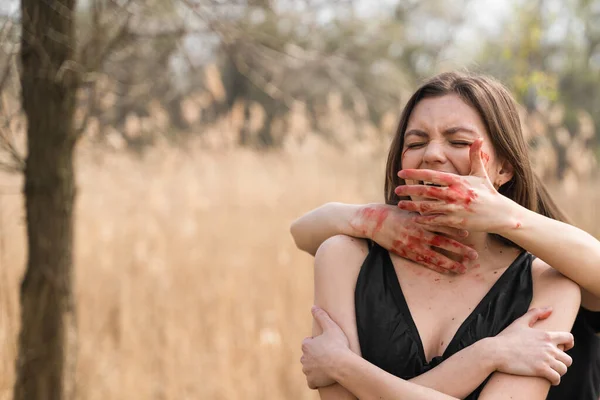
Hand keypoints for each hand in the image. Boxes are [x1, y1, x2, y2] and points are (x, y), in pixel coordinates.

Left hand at [301, 306, 349, 388]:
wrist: (342, 364)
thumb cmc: (337, 345)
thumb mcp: (331, 327)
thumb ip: (321, 316)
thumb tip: (313, 307)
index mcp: (306, 345)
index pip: (307, 343)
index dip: (316, 343)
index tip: (325, 345)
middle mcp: (304, 358)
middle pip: (307, 356)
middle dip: (315, 356)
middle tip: (328, 355)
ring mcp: (307, 370)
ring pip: (309, 368)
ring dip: (315, 368)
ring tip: (328, 366)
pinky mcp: (312, 381)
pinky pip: (311, 382)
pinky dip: (316, 380)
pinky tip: (323, 377)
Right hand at [350, 204, 477, 273]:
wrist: (373, 221)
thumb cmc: (393, 212)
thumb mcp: (411, 207)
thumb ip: (426, 211)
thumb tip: (442, 208)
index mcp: (420, 219)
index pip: (441, 224)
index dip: (455, 229)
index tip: (469, 233)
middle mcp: (418, 233)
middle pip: (443, 243)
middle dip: (459, 249)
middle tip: (474, 255)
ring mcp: (412, 245)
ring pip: (435, 256)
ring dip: (451, 263)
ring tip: (464, 268)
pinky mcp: (407, 253)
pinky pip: (425, 262)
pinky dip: (437, 267)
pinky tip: (447, 271)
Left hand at [394, 139, 518, 233]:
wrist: (501, 214)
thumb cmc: (488, 193)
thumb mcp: (481, 173)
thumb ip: (475, 156)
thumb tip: (479, 138)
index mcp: (457, 181)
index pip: (432, 175)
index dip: (414, 173)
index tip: (401, 173)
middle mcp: (454, 194)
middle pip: (426, 191)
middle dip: (409, 190)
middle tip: (396, 189)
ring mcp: (455, 208)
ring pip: (428, 207)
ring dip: (412, 206)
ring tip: (400, 204)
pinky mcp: (456, 221)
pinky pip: (436, 221)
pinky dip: (424, 220)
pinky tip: (414, 219)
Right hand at [492, 307, 573, 384]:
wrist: (495, 351)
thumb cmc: (506, 337)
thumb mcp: (520, 322)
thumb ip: (535, 314)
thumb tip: (550, 309)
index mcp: (546, 335)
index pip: (569, 338)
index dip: (569, 344)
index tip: (563, 348)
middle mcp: (548, 347)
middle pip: (568, 358)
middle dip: (562, 362)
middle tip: (553, 363)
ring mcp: (545, 359)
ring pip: (563, 369)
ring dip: (558, 371)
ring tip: (551, 371)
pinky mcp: (540, 370)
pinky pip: (556, 378)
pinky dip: (555, 380)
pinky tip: (549, 379)